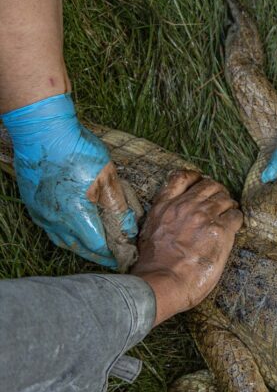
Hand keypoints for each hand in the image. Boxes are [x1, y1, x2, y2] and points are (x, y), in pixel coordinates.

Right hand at [1, 93, 137, 267]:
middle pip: (78, 247)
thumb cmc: (79, 151)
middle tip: (113, 261)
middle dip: (97, 256)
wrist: (43, 131)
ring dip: (80, 247)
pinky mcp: (33, 203)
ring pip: (62, 240)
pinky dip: (65, 234)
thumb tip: (128, 230)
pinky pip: (50, 227)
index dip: (112, 255)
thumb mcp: (108, 178)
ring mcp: (41, 212)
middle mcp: (54, 219)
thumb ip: (119, 207)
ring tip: (95, 250)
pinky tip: (74, 231)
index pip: (96, 246)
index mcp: (75, 215)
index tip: (125, 258)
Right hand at [131, 170, 242, 325]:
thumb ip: (162, 218)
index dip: (196, 178)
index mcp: (165, 206)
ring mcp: (204, 216)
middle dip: (218, 191)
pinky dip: (237, 219)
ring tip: (229, 215)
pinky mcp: (221, 231)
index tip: (202, 183)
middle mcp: (186, 206)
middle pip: (209, 185)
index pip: (182, 177)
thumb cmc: (153, 265)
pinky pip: (236, 216)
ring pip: (225, 198)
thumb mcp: (148, 232)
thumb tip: (173, 220)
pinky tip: (234, 228)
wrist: (164, 281)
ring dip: (229, 205)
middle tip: (221, 202)